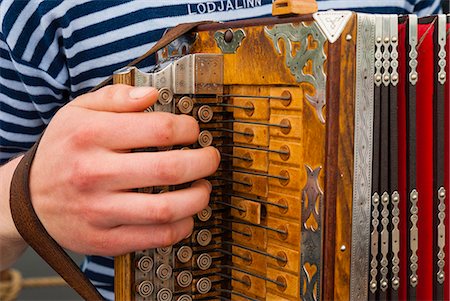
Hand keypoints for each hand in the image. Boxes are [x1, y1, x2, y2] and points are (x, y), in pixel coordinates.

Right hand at [27, 84, 219, 255]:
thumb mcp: (77, 112)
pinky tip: (186, 214)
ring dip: (198, 197)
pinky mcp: (104, 239)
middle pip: (168, 169)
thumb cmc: (62, 151)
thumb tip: (151, 95)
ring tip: (203, 187)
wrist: (28, 199)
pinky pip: (155, 237)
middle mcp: (94, 173)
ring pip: (165, 208)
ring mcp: (99, 210)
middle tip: (211, 158)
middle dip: (203, 162)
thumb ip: (115, 97)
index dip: (187, 128)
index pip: (157, 129)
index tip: (193, 130)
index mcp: (90, 135)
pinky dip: (181, 226)